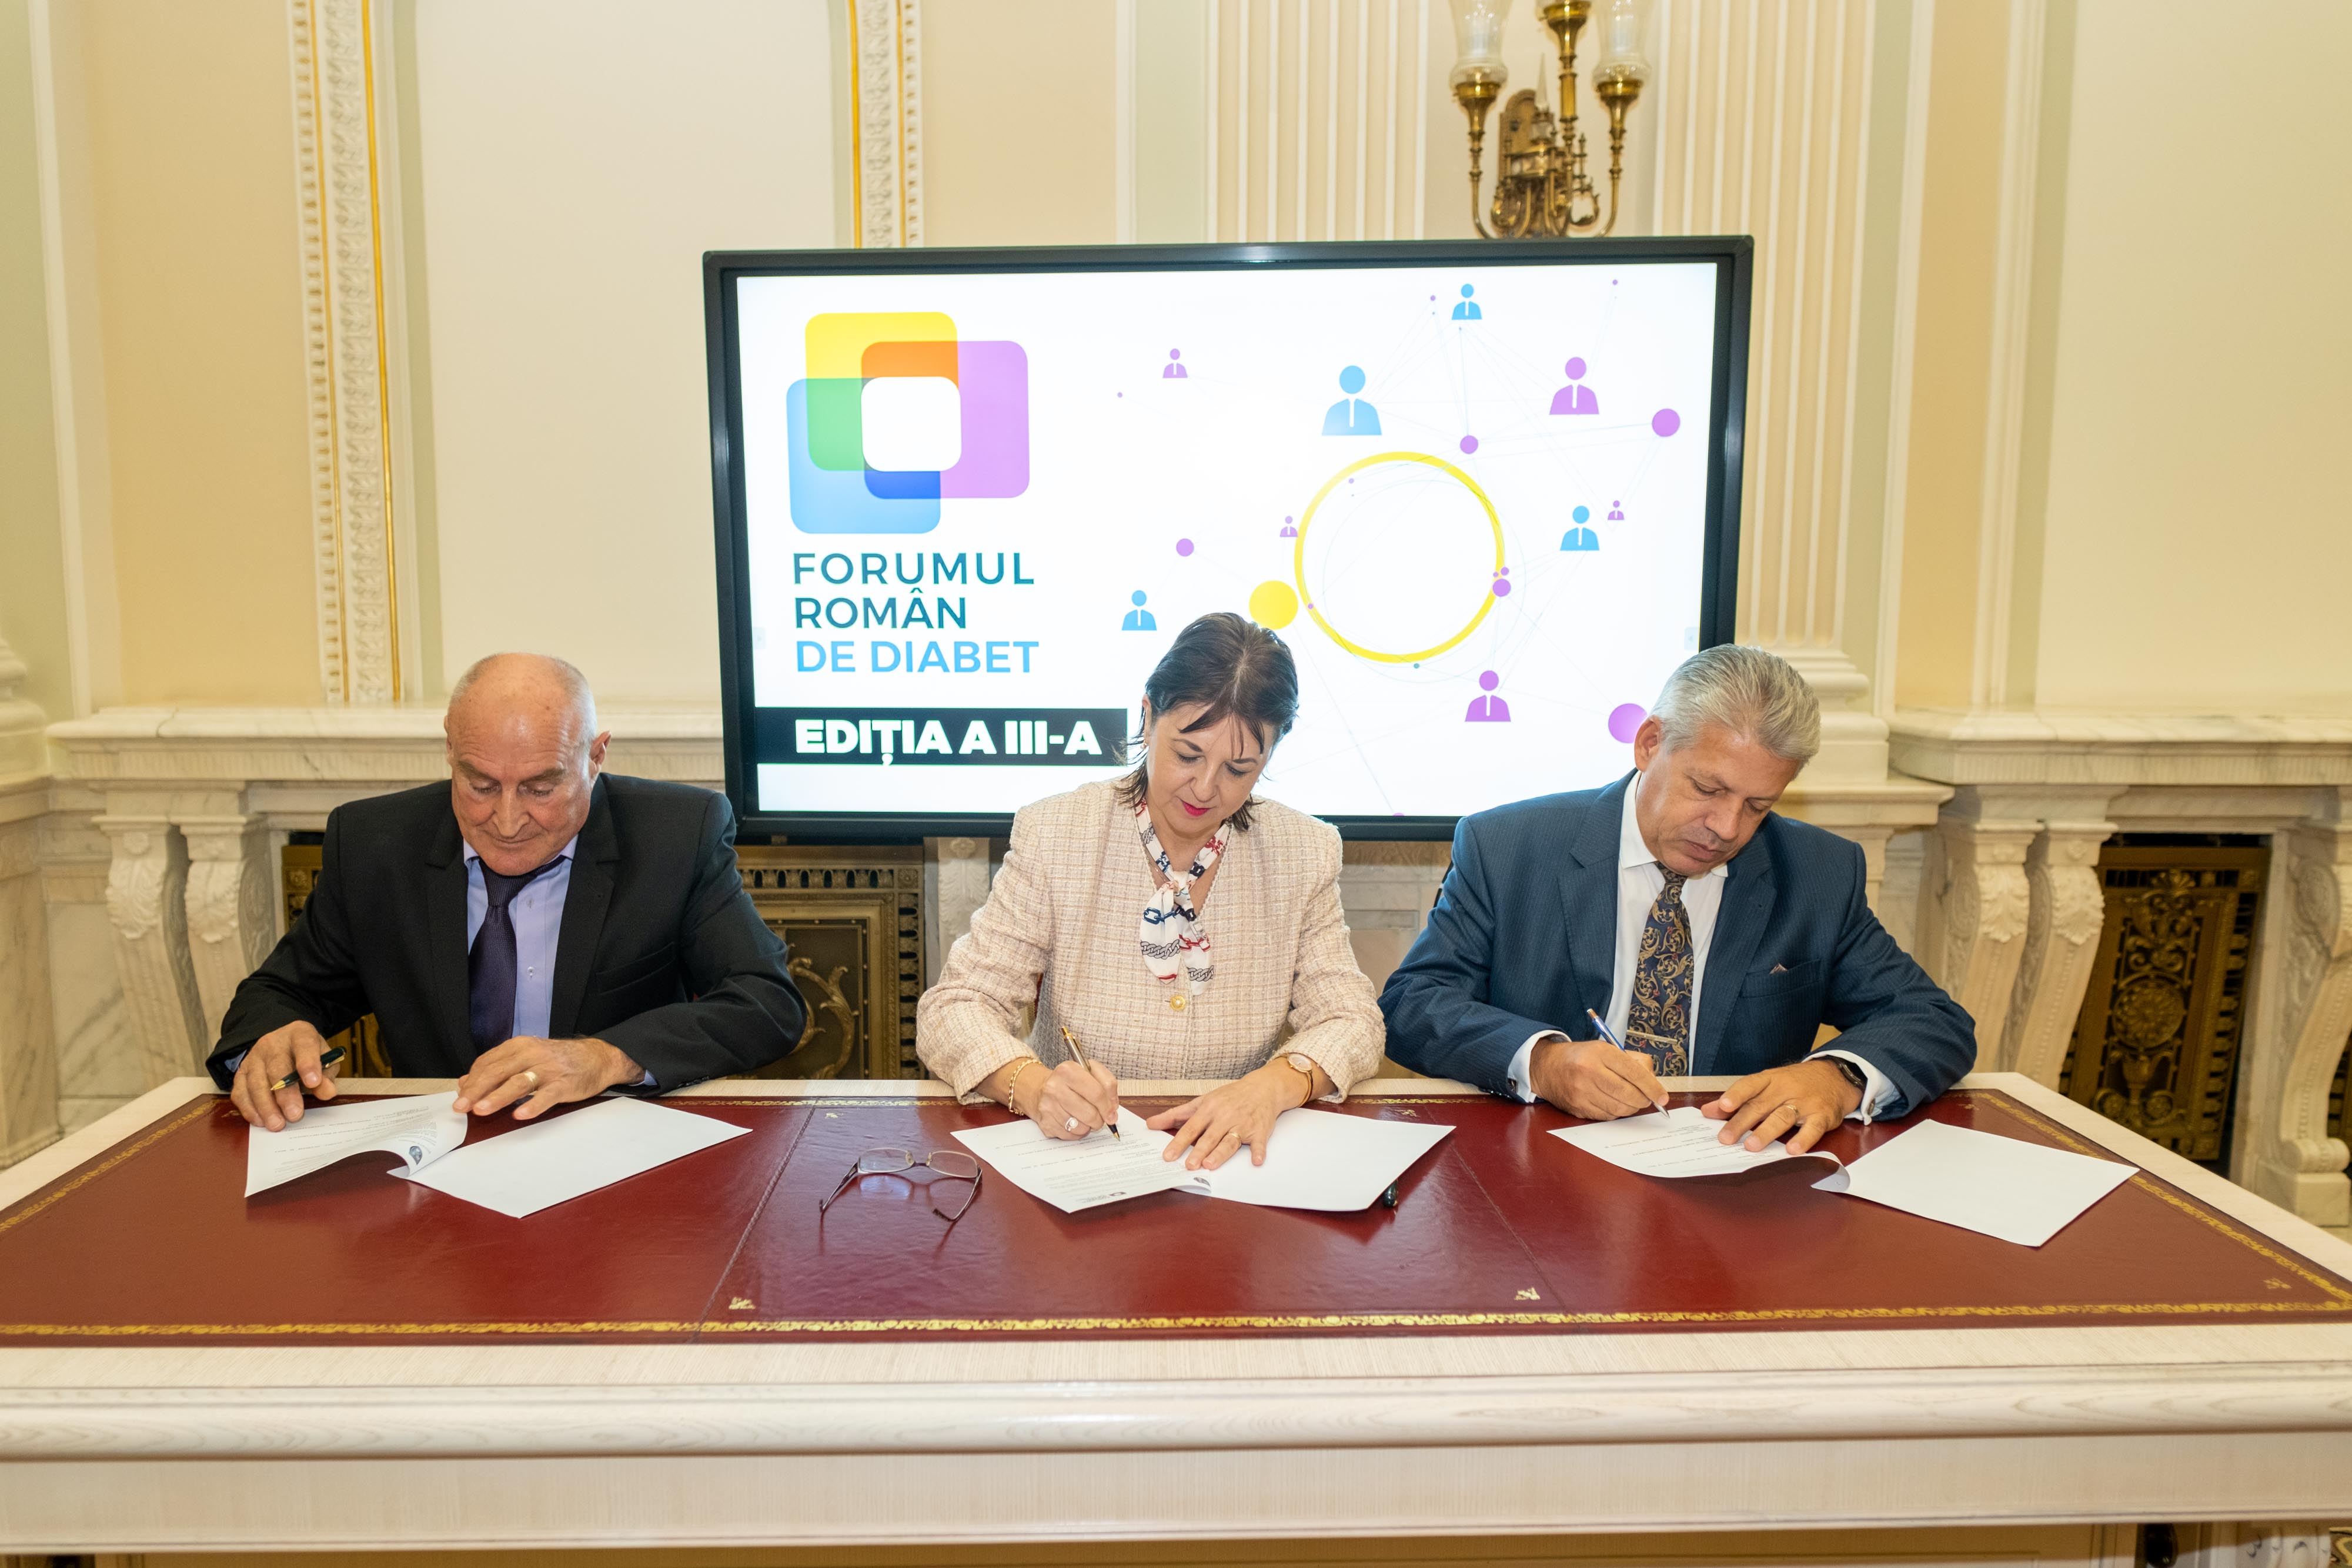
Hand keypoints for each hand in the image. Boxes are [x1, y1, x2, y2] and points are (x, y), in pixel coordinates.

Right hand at [229, 1020, 342, 1129]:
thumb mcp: (325, 1061)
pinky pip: (240, 1092)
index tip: (314, 1082)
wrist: (284, 1047)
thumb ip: (327, 1076)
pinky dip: (249, 1108)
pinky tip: (260, 1121)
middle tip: (295, 1114)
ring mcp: (254, 1057)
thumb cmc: (308, 1057)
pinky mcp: (241, 1073)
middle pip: (277, 1067)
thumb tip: (327, 1092)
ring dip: (266, 1106)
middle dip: (286, 1094)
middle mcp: (273, 1043)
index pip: (304, 1045)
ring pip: (256, 1082)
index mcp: (299, 1034)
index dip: (308, 1063)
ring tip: (277, 1124)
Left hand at [454, 1037, 643, 1119]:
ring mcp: (548, 1069)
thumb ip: (497, 1067)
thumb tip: (465, 1082)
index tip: (459, 1097)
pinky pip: (545, 1096)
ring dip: (497, 1097)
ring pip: (518, 1082)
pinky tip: (519, 1114)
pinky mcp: (564, 1084)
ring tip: (481, 1109)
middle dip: (476, 1090)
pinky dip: (532, 1105)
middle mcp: (531, 1054)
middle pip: (498, 1072)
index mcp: (519, 1046)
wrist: (597, 1057)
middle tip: (461, 1107)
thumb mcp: (526, 1057)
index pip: (487, 1063)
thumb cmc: (558, 1060)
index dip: (471, 1081)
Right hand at [1021, 1059, 1119, 1140]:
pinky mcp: (1045, 1123)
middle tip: (1100, 1117)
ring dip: (1088, 1126)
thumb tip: (1112, 1109)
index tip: (1112, 1113)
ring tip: (1085, 1117)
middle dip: (1100, 1119)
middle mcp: (1054, 1088)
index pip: (1097, 1093)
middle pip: (1090, 1114)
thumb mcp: (1089, 1071)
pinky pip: (1071, 1135)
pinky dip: (1077, 1132)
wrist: (1039, 1089)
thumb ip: (1107, 1084)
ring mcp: (1048, 1107)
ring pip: (1081, 1127)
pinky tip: (1074, 1121)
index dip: (1108, 1106)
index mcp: (1067, 1071)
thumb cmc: (1068, 1081)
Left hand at [1147, 1063, 1296, 1169]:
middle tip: (1189, 1165)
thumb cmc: (1229, 1097)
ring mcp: (1242, 1124)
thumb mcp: (1201, 1101)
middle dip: (1199, 1151)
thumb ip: (1176, 1115)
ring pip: (1230, 1141)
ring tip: (1210, 1165)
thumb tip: (1150, 1124)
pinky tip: (1256, 1161)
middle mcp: (1224, 1116)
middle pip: (1209, 1136)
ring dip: (1221, 1153)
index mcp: (1209, 1109)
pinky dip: (1259, 1151)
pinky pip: (1259, 1142)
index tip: (1168, 1156)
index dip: (1179, 1142)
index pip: (1190, 1128)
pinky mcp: (1260, 1130)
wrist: (1262, 1088)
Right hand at [1528, 1035, 1667, 1120]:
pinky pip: (1607, 1116)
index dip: (1652, 1087)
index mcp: (1600, 1053)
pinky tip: (1613, 1103)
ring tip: (1629, 1100)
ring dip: (1630, 1107)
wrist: (1547, 1067)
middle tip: (1646, 1099)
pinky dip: (1616, 1112)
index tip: (1662, 1097)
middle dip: (1643, 1100)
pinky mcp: (1578, 1107)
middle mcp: (1589, 1071)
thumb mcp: (1606, 1048)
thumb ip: (1633, 1062)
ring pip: (1619, 1109)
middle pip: (1628, 1094)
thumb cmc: (1581, 1057)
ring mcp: (1582, 1092)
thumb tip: (1652, 1083)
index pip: (1633, 1072)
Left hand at [1702, 1057, 1861, 1153]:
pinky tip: (1792, 1151)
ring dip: (1766, 1132)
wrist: (1835, 1076)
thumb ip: (1738, 1099)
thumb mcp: (1768, 1084)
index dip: (1736, 1095)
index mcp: (1770, 1079)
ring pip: (1782, 1117)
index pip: (1750, 1085)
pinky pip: (1813, 1128)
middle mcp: (1786, 1089)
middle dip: (1741, 1122)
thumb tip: (1707, 1112)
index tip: (1722, 1107)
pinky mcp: (1823, 1116)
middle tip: (1726, 1138)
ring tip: (1751, 1146)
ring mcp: (1805, 1102)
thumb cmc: (1795, 1083)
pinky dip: (1803, 1139)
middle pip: (1761, 1106)